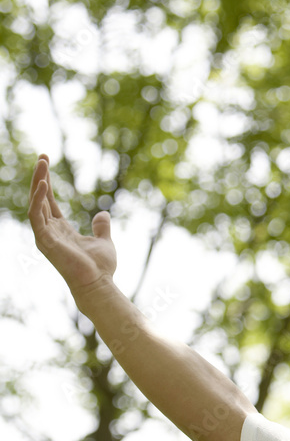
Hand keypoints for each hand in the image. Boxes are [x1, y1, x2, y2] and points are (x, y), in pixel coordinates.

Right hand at [28, 154, 117, 305]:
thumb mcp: (103, 241)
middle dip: (40, 176)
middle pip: (40, 198)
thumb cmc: (100, 267)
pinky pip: (36, 216)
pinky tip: (43, 184)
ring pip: (35, 203)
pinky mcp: (44, 241)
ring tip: (42, 163)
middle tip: (42, 156)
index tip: (46, 162)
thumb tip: (102, 214)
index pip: (48, 201)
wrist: (98, 284)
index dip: (46, 182)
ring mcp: (45, 236)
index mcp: (60, 230)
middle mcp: (50, 231)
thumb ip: (101, 227)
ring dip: (38, 182)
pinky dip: (38, 200)